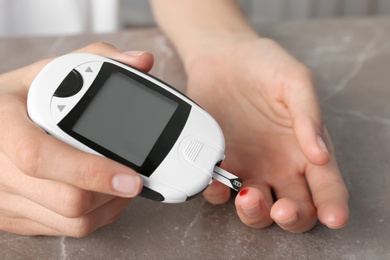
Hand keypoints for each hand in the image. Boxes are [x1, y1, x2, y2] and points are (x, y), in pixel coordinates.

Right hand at [0, 42, 153, 236]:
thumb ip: (97, 58)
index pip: (40, 157)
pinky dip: (96, 216)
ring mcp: (3, 199)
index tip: (132, 177)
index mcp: (2, 124)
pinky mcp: (15, 218)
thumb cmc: (19, 99)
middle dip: (109, 191)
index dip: (90, 171)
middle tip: (134, 177)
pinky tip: (104, 195)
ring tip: (121, 183)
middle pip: (66, 199)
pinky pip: (66, 230)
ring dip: (108, 205)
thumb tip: (142, 61)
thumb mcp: (49, 70)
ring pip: (72, 221)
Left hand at [187, 37, 348, 232]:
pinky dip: (217, 193)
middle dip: (292, 218)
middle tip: (283, 209)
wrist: (221, 58)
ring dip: (255, 212)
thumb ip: (308, 115)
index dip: (333, 206)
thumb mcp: (294, 81)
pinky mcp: (221, 164)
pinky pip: (219, 191)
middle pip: (296, 209)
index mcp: (305, 149)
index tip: (332, 217)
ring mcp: (249, 168)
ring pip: (257, 209)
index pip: (327, 186)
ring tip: (248, 195)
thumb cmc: (262, 65)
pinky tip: (216, 180)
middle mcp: (279, 165)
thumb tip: (321, 154)